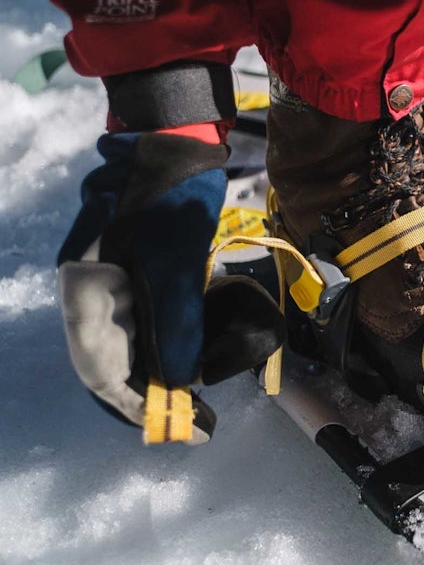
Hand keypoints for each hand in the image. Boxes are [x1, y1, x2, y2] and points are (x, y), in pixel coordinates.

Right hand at [56, 61, 282, 443]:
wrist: (174, 138)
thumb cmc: (171, 197)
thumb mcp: (175, 264)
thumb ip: (177, 324)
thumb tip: (180, 379)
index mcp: (85, 291)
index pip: (101, 368)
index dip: (137, 405)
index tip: (177, 428)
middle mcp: (89, 291)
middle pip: (113, 361)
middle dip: (149, 395)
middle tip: (193, 421)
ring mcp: (111, 280)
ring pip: (130, 344)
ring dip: (159, 372)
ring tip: (195, 397)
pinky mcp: (135, 270)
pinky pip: (145, 321)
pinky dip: (167, 344)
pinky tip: (191, 356)